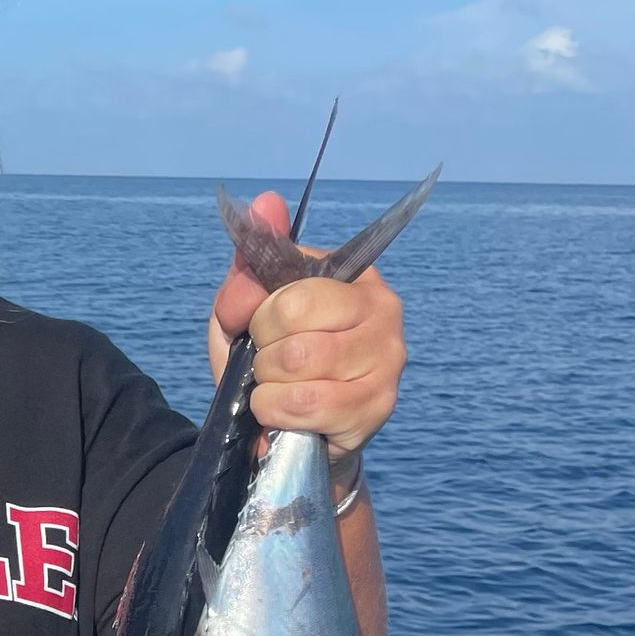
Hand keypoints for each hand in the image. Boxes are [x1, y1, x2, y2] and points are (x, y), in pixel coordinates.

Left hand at [206, 189, 406, 460]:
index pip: (293, 288)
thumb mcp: (247, 316)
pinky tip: (282, 413)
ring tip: (278, 389)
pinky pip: (302, 404)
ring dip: (266, 384)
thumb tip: (265, 204)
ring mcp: (388, 360)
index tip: (263, 330)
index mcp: (355, 276)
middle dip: (262, 350)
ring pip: (297, 363)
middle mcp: (385, 311)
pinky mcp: (377, 406)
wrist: (293, 432)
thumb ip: (249, 268)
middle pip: (292, 319)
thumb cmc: (274, 364)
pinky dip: (273, 412)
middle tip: (270, 365)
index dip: (259, 316)